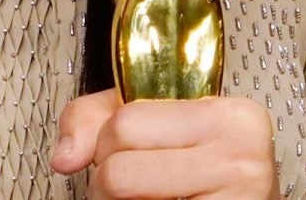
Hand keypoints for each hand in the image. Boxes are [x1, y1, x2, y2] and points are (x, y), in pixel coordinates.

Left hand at [52, 90, 279, 198]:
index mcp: (227, 114)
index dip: (104, 144)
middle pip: (121, 169)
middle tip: (125, 186)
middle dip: (105, 182)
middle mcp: (241, 156)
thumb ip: (94, 119)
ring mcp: (241, 198)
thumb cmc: (200, 164)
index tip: (120, 153)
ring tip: (142, 198)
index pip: (124, 123)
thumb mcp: (153, 120)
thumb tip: (64, 158)